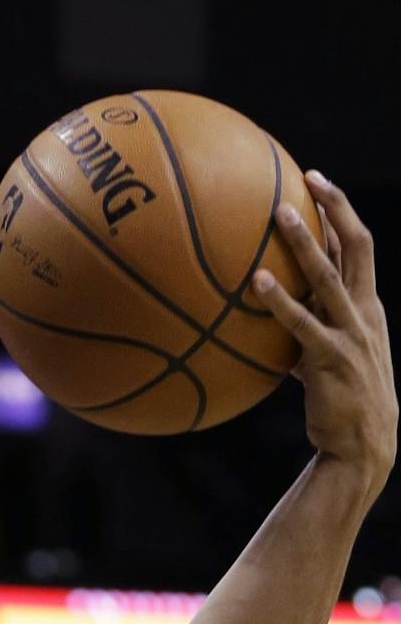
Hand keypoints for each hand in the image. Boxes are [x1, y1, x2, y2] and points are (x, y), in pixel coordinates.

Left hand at [254, 174, 394, 494]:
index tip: (317, 181)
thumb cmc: (339, 400)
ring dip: (305, 243)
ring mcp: (351, 333)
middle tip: (308, 178)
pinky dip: (280, 300)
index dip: (342, 212)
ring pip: (330, 276)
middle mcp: (365, 312)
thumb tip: (264, 315)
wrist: (364, 445)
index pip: (359, 246)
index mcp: (368, 306)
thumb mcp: (326, 355)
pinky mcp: (331, 359)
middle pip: (357, 246)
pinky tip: (256, 282)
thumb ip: (304, 330)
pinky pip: (302, 323)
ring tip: (280, 213)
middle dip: (336, 208)